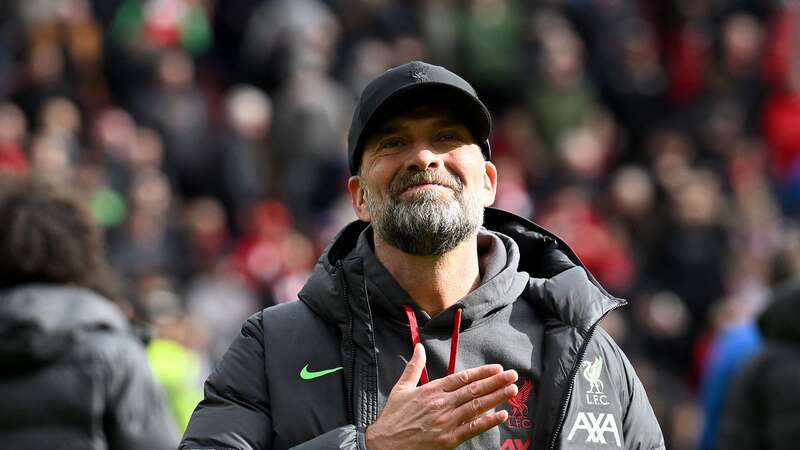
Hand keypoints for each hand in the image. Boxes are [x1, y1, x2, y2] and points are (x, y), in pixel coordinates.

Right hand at [365, 343, 517, 449]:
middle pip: (474, 390)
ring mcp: (446, 422)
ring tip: (512, 390)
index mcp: (432, 390)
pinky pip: (472, 428)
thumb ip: (414, 367)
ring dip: (497, 397)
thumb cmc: (393, 417)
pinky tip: (501, 415)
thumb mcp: (401, 388)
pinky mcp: (448, 439)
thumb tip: (419, 347)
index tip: (497, 368)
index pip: (463, 378)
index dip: (482, 373)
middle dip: (496, 381)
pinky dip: (488, 421)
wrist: (384, 445)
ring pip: (476, 407)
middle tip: (513, 375)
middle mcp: (441, 404)